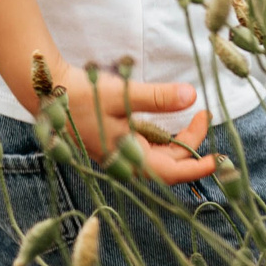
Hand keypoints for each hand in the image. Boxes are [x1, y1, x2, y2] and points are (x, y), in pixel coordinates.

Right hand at [44, 63, 218, 185]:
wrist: (47, 93)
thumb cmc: (82, 95)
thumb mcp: (121, 94)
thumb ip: (157, 97)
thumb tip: (192, 96)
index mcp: (127, 158)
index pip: (171, 172)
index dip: (197, 168)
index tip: (218, 160)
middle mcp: (125, 162)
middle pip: (169, 163)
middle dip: (193, 144)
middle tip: (205, 114)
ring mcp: (120, 154)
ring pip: (160, 156)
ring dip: (180, 141)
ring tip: (196, 115)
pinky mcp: (116, 144)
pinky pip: (148, 147)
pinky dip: (165, 137)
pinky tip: (172, 120)